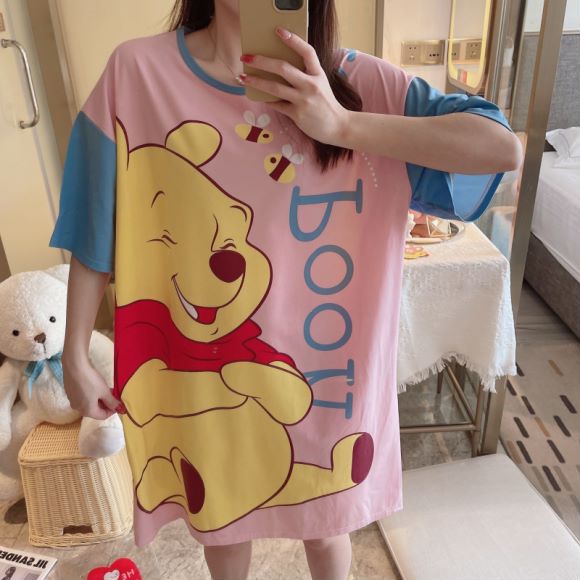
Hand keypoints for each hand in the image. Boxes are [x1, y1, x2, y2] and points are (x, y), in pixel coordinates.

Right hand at [62, 354, 122, 419]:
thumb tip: (119, 409)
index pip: (103, 416)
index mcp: (88, 411)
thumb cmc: (91, 381)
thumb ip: (112, 402)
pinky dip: (90, 395)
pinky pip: (82, 398)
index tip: (118, 403)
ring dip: (98, 399)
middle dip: (105, 404)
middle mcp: (78, 409)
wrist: (74, 367)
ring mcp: (72, 401)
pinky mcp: (69, 393)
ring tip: (106, 390)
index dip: (112, 410)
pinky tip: (94, 386)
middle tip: (113, 395)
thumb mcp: (105, 392)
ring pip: (89, 404)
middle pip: (95, 411)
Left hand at [240, 26, 349, 145]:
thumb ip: (305, 75)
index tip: (278, 31)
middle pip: (283, 68)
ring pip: (274, 87)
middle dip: (262, 61)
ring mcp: (303, 100)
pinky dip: (266, 100)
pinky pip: (277, 105)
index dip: (293, 40)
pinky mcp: (297, 114)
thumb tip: (279, 69)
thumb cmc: (326, 104)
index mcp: (318, 74)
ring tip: (242, 78)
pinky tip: (257, 96)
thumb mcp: (320, 84)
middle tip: (247, 57)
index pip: (307, 51)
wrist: (338, 126)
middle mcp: (311, 85)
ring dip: (256, 81)